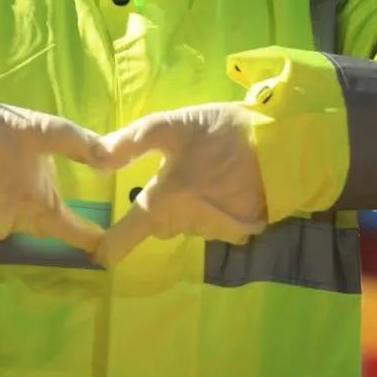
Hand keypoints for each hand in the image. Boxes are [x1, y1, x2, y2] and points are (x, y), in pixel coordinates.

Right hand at [0, 99, 107, 253]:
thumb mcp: (43, 129)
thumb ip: (79, 144)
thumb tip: (112, 159)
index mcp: (40, 207)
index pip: (75, 233)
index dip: (91, 239)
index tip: (104, 246)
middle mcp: (16, 228)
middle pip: (39, 224)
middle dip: (38, 203)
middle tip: (22, 172)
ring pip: (11, 222)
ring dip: (11, 205)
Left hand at [93, 102, 268, 267]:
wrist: (283, 146)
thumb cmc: (222, 133)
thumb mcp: (172, 125)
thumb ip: (130, 142)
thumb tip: (94, 161)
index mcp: (163, 203)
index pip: (122, 241)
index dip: (107, 247)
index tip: (98, 251)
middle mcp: (185, 225)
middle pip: (155, 224)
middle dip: (155, 205)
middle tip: (172, 172)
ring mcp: (214, 232)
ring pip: (184, 223)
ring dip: (185, 205)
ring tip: (202, 172)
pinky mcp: (239, 232)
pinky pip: (211, 224)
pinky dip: (211, 209)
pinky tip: (223, 185)